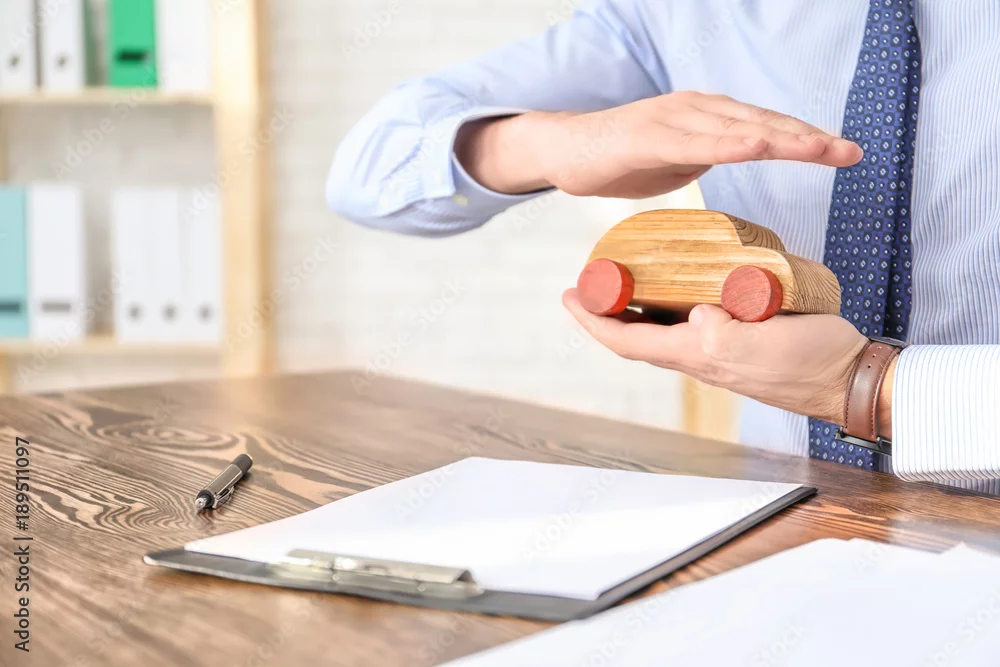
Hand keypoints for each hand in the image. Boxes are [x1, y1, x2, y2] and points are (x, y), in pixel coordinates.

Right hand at [455, 92, 862, 197]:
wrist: (564, 150)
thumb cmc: (619, 157)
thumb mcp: (676, 159)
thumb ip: (708, 153)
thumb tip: (736, 155)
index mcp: (707, 118)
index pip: (766, 129)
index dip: (807, 140)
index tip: (846, 154)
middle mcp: (697, 110)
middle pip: (763, 125)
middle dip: (810, 139)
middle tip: (852, 153)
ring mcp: (673, 120)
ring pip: (736, 130)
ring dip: (782, 139)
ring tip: (821, 149)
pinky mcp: (648, 137)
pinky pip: (695, 143)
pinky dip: (728, 144)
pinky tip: (757, 148)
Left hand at [562, 289, 867, 423]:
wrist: (849, 377)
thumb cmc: (808, 364)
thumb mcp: (756, 343)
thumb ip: (719, 330)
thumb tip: (695, 312)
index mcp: (694, 354)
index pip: (624, 340)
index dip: (591, 319)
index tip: (569, 294)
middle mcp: (698, 353)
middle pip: (635, 333)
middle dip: (607, 307)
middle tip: (592, 275)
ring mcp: (718, 346)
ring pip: (662, 324)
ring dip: (637, 301)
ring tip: (626, 270)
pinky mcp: (740, 335)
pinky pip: (695, 315)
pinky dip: (676, 296)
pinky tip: (683, 275)